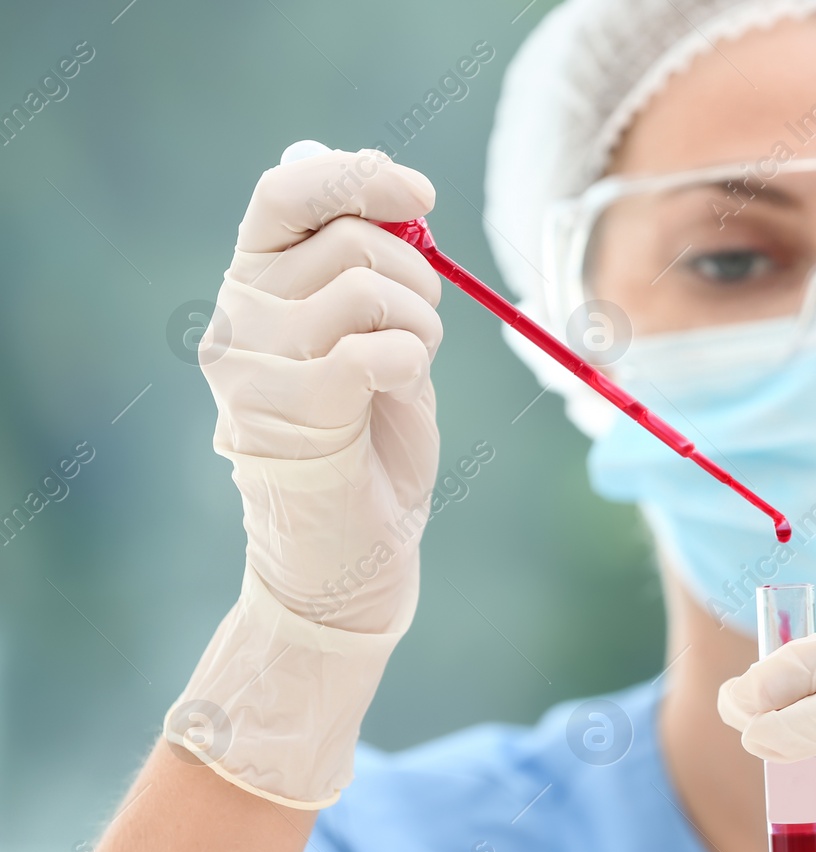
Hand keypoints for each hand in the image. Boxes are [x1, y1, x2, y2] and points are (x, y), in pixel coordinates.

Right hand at [164, 144, 442, 807]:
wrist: (349, 558)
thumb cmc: (368, 444)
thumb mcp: (371, 337)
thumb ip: (368, 266)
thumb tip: (385, 187)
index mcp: (253, 285)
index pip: (287, 192)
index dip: (359, 177)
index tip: (422, 196)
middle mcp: (239, 319)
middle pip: (350, 241)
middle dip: (418, 277)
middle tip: (423, 329)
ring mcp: (256, 369)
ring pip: (367, 290)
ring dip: (422, 325)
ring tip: (410, 370)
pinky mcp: (292, 416)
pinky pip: (373, 348)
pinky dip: (411, 359)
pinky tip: (405, 387)